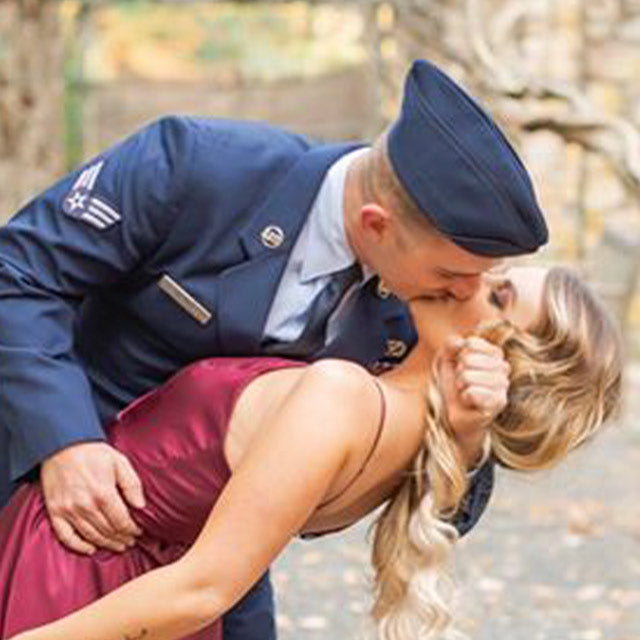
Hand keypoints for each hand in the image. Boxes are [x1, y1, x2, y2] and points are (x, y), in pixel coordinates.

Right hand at [41, 442, 144, 554]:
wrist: (62, 445)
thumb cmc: (93, 452)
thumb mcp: (119, 462)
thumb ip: (132, 484)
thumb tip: (141, 506)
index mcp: (104, 494)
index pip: (121, 521)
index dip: (132, 530)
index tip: (138, 533)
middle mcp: (86, 506)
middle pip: (108, 531)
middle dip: (121, 538)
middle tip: (130, 542)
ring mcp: (68, 510)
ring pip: (91, 536)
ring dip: (106, 544)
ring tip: (117, 546)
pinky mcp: (55, 512)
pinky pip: (66, 536)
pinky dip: (79, 546)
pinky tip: (90, 549)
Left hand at [439, 334, 509, 467]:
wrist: (454, 413)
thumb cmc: (452, 384)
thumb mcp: (446, 360)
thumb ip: (450, 345)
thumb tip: (460, 342)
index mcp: (494, 354)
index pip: (472, 343)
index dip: (458, 355)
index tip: (460, 365)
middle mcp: (503, 367)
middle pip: (468, 359)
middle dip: (458, 372)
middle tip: (462, 382)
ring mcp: (503, 385)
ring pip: (468, 377)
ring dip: (460, 386)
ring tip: (465, 392)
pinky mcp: (499, 403)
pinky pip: (472, 393)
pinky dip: (465, 397)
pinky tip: (469, 401)